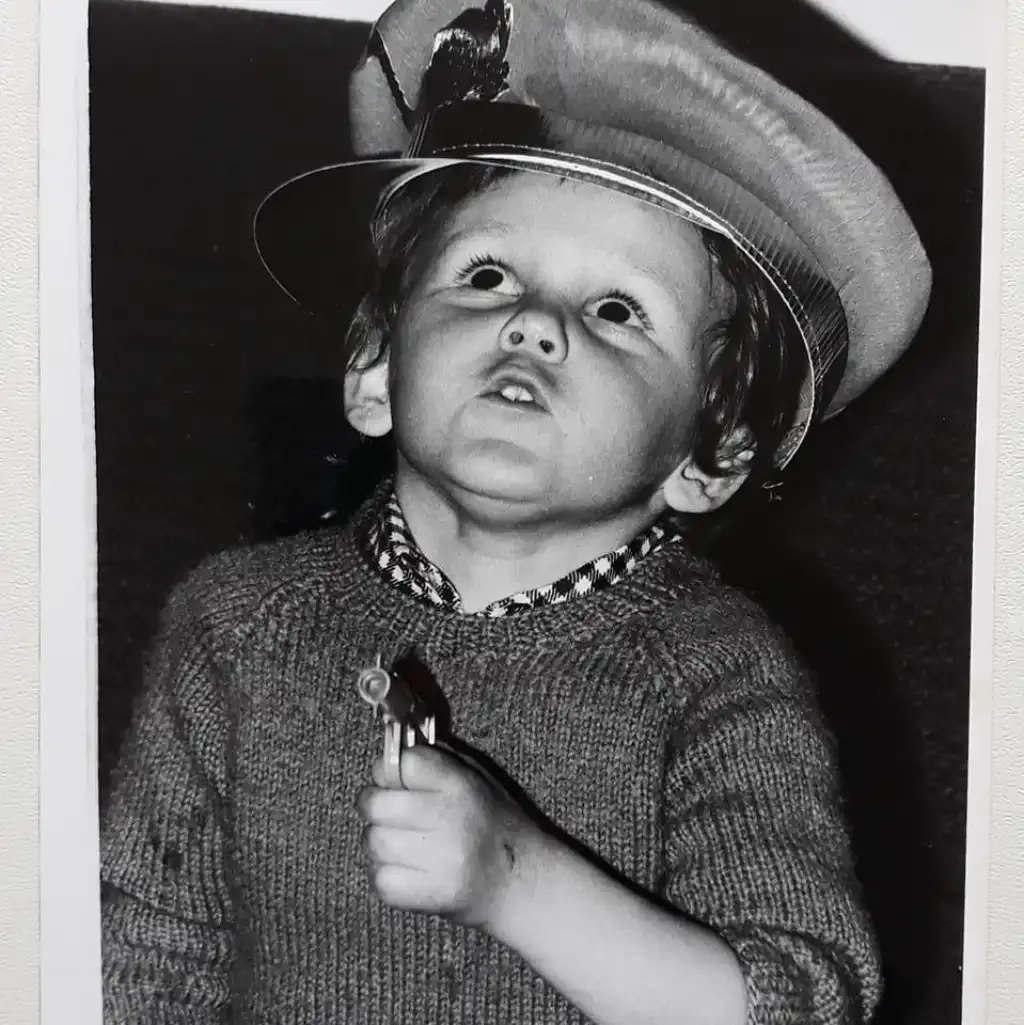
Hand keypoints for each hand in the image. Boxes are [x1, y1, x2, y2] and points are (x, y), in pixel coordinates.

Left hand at [356, 744, 536, 930]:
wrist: (520, 884)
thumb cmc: (495, 825)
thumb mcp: (478, 780)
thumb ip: (438, 763)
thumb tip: (392, 757)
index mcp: (463, 787)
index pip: (407, 762)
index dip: (398, 769)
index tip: (401, 779)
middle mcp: (451, 820)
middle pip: (378, 804)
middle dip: (373, 804)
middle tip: (384, 809)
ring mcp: (440, 862)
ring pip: (373, 842)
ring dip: (378, 840)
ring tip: (398, 842)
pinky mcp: (429, 896)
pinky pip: (380, 879)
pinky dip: (383, 873)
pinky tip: (403, 868)